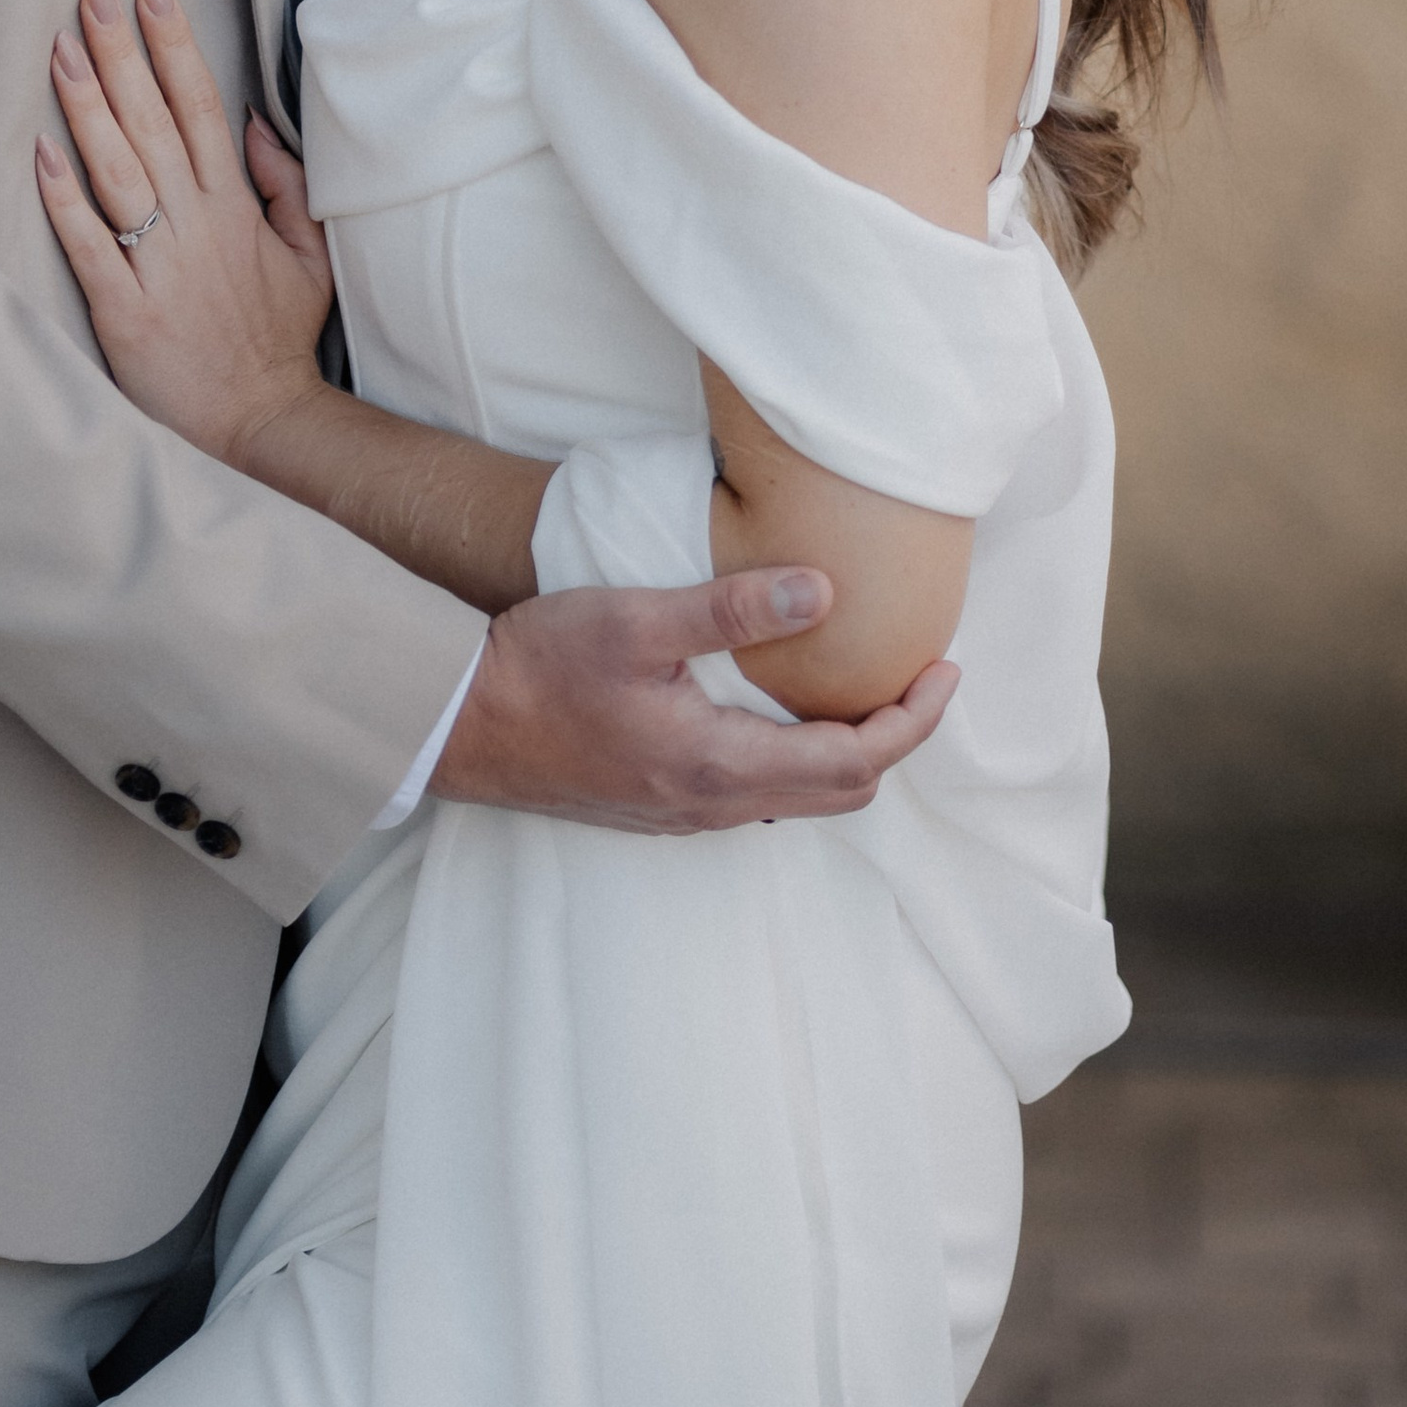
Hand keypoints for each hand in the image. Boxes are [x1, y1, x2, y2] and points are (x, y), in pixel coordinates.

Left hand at [36, 0, 334, 466]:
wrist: (261, 424)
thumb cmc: (276, 342)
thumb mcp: (308, 257)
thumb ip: (287, 187)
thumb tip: (256, 125)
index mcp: (235, 207)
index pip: (201, 107)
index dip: (174, 46)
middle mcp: (195, 225)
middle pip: (153, 122)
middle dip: (121, 53)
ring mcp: (159, 266)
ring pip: (119, 171)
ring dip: (88, 107)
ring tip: (60, 50)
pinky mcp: (126, 312)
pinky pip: (90, 245)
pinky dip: (65, 200)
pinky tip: (40, 154)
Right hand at [431, 577, 958, 833]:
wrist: (460, 726)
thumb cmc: (541, 666)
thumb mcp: (636, 618)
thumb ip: (730, 607)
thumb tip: (824, 592)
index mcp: (719, 764)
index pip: (854, 761)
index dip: (913, 721)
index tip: (946, 672)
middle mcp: (713, 805)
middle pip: (841, 793)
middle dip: (894, 738)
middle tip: (921, 679)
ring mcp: (685, 814)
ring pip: (800, 799)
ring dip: (847, 752)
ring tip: (866, 690)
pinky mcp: (661, 807)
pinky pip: (759, 794)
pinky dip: (799, 758)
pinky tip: (786, 712)